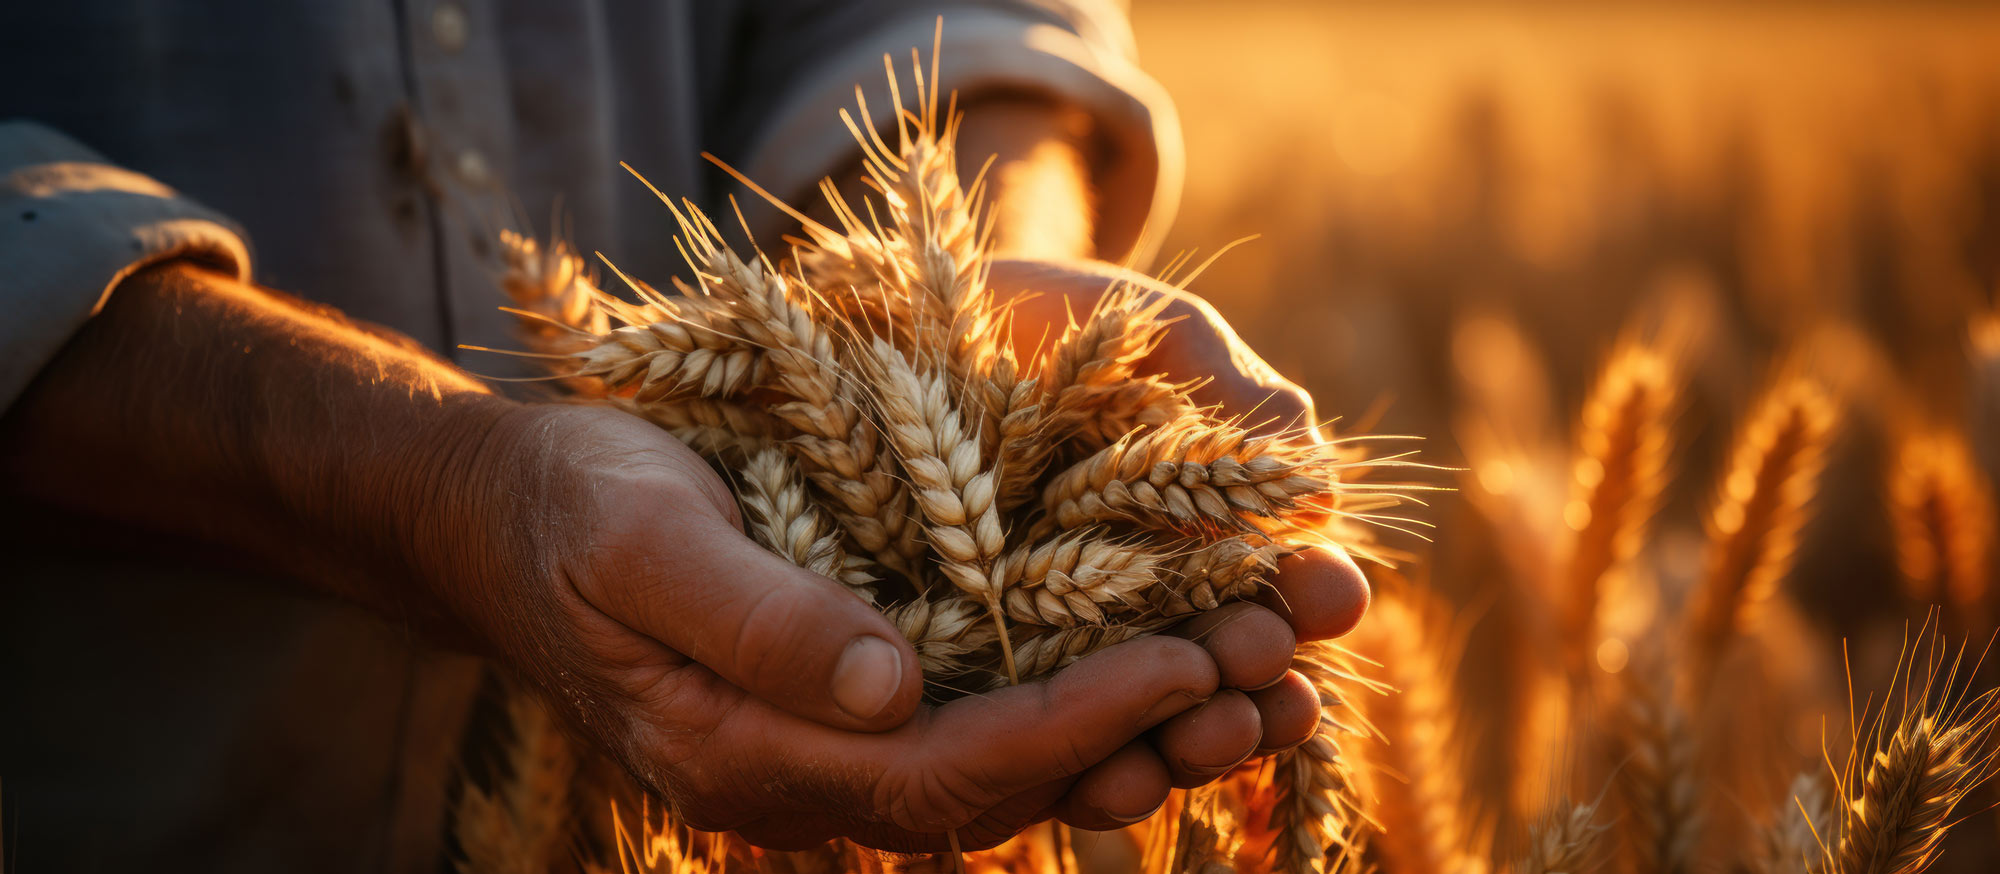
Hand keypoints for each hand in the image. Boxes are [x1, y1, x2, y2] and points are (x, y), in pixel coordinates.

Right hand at [415, 401, 1332, 850]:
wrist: (510, 519)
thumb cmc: (568, 507)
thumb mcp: (641, 537)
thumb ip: (753, 616)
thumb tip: (892, 685)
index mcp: (750, 758)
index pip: (948, 770)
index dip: (1072, 724)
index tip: (1183, 659)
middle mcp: (808, 782)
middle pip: (1008, 789)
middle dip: (1141, 735)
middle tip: (1266, 665)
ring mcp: (836, 752)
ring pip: (1016, 770)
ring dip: (1137, 729)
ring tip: (1258, 668)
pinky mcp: (858, 708)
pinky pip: (992, 725)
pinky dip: (1085, 698)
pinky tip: (1167, 652)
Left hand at [988, 257, 1372, 806]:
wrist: (899, 310)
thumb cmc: (1046, 316)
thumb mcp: (1148, 332)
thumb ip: (1230, 390)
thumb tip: (1321, 490)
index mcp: (1205, 532)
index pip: (1277, 584)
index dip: (1311, 595)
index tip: (1334, 592)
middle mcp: (1145, 604)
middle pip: (1221, 669)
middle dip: (1254, 679)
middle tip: (1263, 666)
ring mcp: (1061, 646)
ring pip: (1142, 723)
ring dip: (1188, 743)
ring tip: (1205, 735)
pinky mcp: (977, 678)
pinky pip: (1038, 743)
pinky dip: (1080, 767)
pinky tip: (1106, 777)